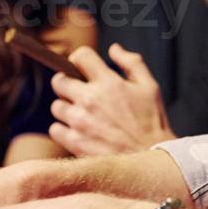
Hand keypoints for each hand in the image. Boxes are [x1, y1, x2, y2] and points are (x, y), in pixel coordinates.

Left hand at [49, 45, 175, 156]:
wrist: (151, 160)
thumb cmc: (152, 122)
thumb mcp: (150, 87)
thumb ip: (132, 63)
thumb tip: (114, 49)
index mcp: (109, 83)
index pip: (80, 56)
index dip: (81, 59)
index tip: (83, 67)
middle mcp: (90, 100)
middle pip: (59, 81)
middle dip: (68, 83)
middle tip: (79, 92)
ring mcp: (80, 122)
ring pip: (56, 106)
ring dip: (67, 108)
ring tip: (83, 115)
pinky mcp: (74, 142)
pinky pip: (55, 129)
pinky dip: (64, 129)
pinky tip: (79, 131)